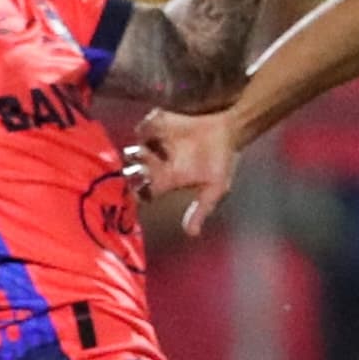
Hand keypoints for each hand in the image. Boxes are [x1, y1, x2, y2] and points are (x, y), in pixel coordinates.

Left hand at [127, 108, 240, 234]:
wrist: (229, 131)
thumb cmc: (222, 161)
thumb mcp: (215, 189)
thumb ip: (201, 210)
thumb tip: (192, 234)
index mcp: (165, 181)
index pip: (139, 194)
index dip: (133, 197)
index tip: (133, 198)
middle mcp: (155, 165)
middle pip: (129, 174)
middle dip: (129, 175)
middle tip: (141, 173)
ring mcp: (154, 145)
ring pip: (131, 153)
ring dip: (136, 155)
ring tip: (148, 155)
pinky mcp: (157, 125)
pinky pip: (141, 130)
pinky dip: (144, 134)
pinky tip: (155, 138)